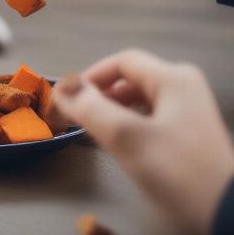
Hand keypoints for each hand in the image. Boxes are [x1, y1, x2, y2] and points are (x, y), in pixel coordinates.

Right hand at [54, 49, 233, 233]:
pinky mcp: (191, 131)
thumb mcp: (128, 139)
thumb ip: (91, 109)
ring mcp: (190, 109)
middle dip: (101, 95)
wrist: (227, 217)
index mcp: (173, 78)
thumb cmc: (179, 172)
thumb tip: (62, 89)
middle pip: (131, 79)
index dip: (92, 76)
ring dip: (114, 110)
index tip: (70, 97)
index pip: (122, 62)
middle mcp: (184, 86)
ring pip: (140, 99)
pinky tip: (121, 142)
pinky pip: (152, 116)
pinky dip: (131, 123)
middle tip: (79, 115)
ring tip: (96, 129)